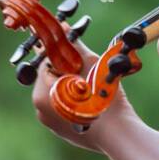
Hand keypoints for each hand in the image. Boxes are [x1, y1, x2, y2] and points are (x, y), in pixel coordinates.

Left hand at [30, 37, 135, 152]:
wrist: (117, 132)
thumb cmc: (103, 98)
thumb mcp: (90, 65)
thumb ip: (74, 45)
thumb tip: (63, 27)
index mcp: (42, 92)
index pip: (46, 62)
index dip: (62, 53)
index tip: (74, 49)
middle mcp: (41, 108)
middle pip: (51, 78)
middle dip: (68, 69)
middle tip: (87, 67)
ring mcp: (50, 121)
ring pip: (58, 92)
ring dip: (72, 84)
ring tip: (91, 83)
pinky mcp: (61, 130)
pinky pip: (63, 107)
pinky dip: (74, 99)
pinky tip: (90, 99)